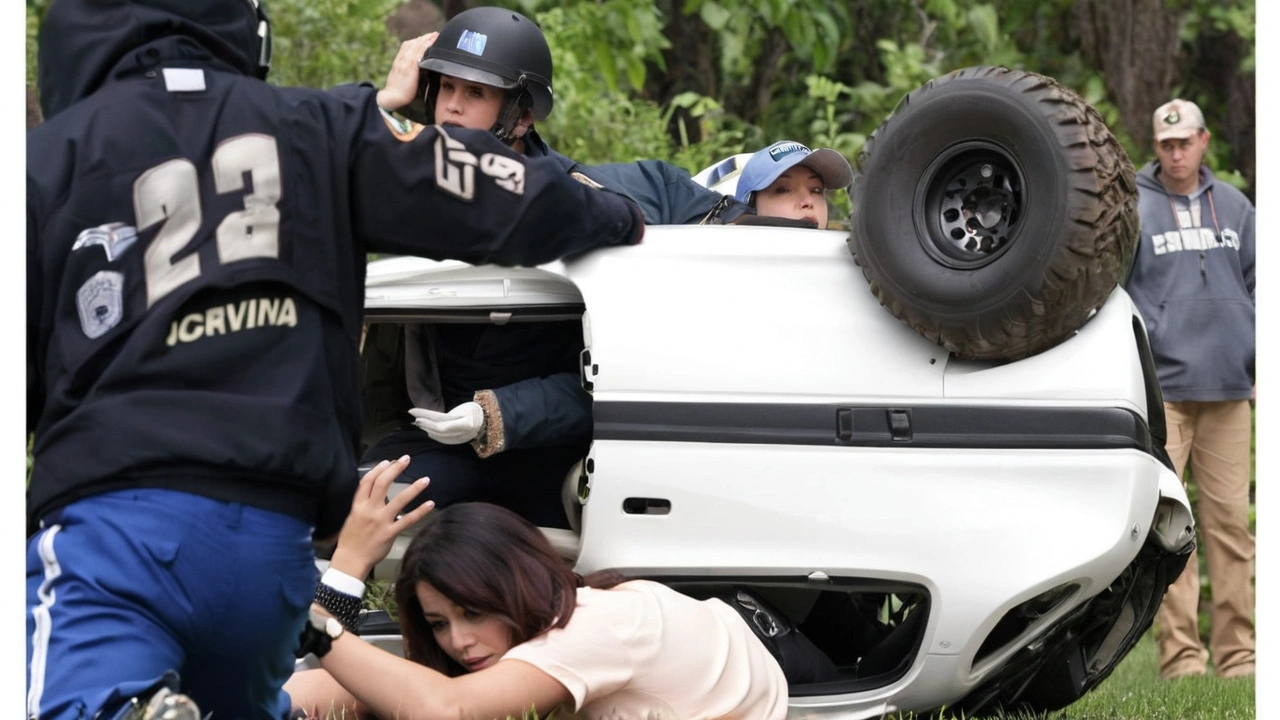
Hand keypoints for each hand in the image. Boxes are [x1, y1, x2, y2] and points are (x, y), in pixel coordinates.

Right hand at [328, 456, 434, 579]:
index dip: (378, 469)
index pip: (367, 481)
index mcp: (358, 506)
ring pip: (399, 500)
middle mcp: (370, 510)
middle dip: (395, 469)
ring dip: (414, 488)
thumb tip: (372, 493)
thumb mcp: (351, 517)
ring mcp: (381, 521)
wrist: (350, 560)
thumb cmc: (351, 540)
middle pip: (382, 484)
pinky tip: (430, 504)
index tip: (388, 461)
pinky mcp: (390, 533)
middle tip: (406, 459)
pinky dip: (420, 511)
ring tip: (425, 480)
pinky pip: (408, 520)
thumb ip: (362, 504)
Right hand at [376, 32, 438, 110]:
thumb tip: (420, 68)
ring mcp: (405, 62)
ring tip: (436, 35)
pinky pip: (418, 53)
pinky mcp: (410, 68)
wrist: (392, 97)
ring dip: (427, 39)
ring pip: (417, 46)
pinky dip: (425, 46)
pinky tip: (431, 42)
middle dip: (424, 37)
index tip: (427, 37)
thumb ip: (409, 71)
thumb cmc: (398, 91)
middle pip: (413, 43)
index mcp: (399, 60)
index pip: (408, 45)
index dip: (418, 40)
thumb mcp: (402, 77)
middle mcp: (401, 59)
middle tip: (435, 33)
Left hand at [410, 402, 483, 443]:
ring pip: (440, 436)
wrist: (488, 420)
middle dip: (426, 425)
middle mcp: (461, 433)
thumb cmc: (475, 411)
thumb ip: (448, 416)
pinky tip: (428, 432)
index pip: (441, 424)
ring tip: (418, 423)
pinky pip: (444, 439)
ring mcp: (460, 438)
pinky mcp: (459, 441)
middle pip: (439, 431)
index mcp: (464, 424)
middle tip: (414, 419)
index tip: (416, 415)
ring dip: (428, 430)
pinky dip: (435, 435)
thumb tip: (430, 419)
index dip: (428, 421)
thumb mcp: (464, 410)